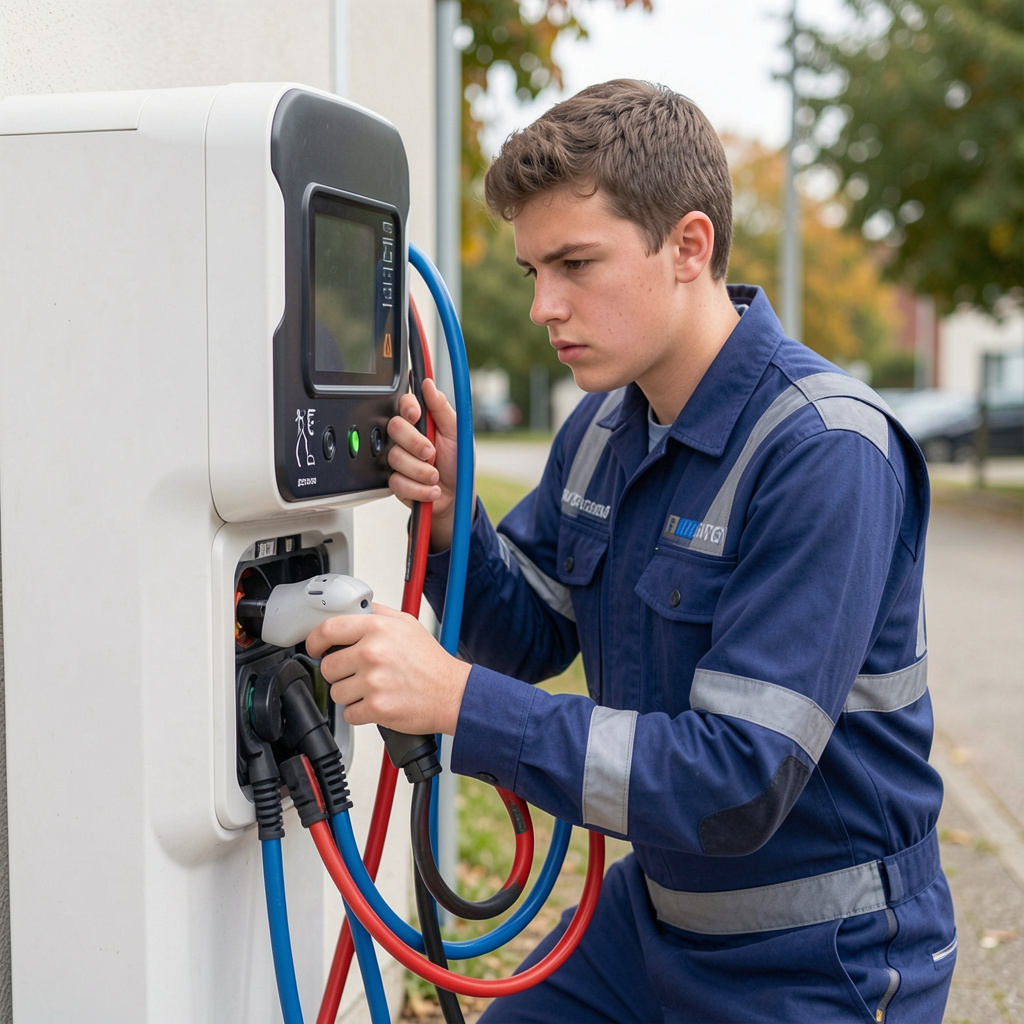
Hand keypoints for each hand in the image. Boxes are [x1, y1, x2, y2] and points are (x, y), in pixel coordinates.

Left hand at [305, 603, 469, 735]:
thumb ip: (376, 614)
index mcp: (377, 628)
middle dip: (339, 672)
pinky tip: (377, 703)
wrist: (452, 693)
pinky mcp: (376, 707)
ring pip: (336, 692)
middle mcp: (373, 652)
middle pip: (328, 665)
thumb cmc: (431, 662)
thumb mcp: (406, 624)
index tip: (315, 647)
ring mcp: (373, 681)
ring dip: (350, 694)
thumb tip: (353, 609)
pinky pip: (349, 713)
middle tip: (358, 673)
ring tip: (373, 688)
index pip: (327, 629)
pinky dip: (360, 712)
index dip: (314, 640)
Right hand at [387, 378, 472, 550]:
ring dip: (421, 470)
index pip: (404, 404)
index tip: (417, 415)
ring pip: (395, 456)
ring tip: (435, 475)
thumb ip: (442, 408)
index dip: (408, 407)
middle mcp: (407, 438)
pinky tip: (430, 489)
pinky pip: (397, 481)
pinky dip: (419, 488)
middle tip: (431, 453)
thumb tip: (428, 384)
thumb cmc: (457, 463)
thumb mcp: (457, 433)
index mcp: (422, 422)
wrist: (456, 497)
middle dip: (416, 443)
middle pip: (394, 427)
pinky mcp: (395, 480)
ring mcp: (399, 458)